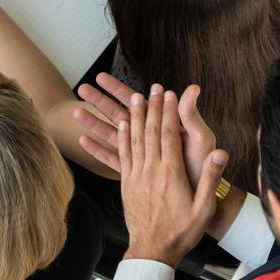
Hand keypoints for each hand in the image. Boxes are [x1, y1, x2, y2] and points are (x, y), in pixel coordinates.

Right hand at [73, 74, 215, 188]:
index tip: (102, 78)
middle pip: (120, 115)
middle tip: (84, 87)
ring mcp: (140, 155)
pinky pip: (113, 159)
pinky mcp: (135, 172)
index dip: (119, 91)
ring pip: (112, 135)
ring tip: (76, 112)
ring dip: (94, 123)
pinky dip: (98, 150)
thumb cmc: (203, 170)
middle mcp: (150, 138)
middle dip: (101, 101)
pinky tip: (83, 141)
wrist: (201, 201)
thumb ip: (191, 117)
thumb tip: (192, 88)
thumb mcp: (200, 140)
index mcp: (162, 126)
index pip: (136, 104)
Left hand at [118, 84, 228, 266]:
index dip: (168, 112)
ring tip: (134, 97)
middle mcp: (150, 171)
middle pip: (149, 132)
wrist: (153, 251)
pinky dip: (122, 137)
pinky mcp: (126, 184)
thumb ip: (209, 179)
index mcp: (171, 174)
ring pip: (133, 140)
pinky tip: (121, 125)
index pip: (168, 136)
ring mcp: (136, 177)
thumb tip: (220, 153)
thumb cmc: (182, 232)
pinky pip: (122, 155)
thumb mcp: (203, 208)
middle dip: (152, 107)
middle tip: (152, 87)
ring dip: (134, 116)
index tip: (170, 93)